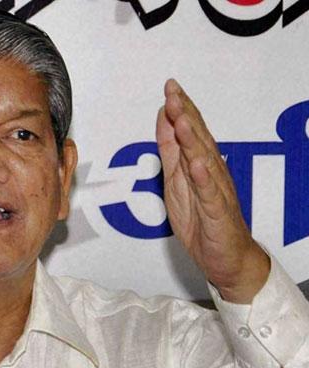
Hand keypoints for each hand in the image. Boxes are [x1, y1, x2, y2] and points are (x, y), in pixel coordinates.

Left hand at [156, 79, 269, 302]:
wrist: (226, 258)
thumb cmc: (202, 220)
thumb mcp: (176, 181)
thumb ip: (171, 151)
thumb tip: (164, 120)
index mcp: (200, 165)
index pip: (191, 131)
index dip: (181, 109)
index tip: (170, 87)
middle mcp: (211, 174)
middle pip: (198, 140)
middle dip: (185, 115)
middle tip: (173, 92)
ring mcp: (216, 193)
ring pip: (204, 162)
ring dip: (193, 140)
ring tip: (182, 119)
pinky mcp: (217, 215)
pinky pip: (210, 196)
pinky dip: (204, 179)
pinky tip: (197, 164)